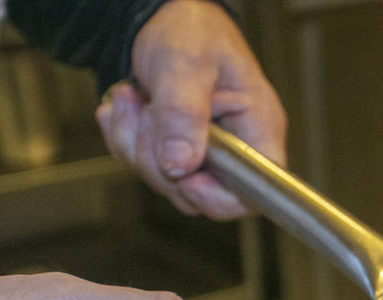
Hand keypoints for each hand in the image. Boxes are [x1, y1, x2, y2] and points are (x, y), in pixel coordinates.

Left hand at [95, 0, 285, 218]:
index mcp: (257, 128)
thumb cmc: (191, 29)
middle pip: (200, 194)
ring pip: (168, 183)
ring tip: (130, 99)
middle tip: (144, 111)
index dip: (218, 198)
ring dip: (136, 145)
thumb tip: (181, 165)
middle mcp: (236, 149)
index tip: (185, 176)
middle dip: (159, 160)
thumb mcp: (185, 63)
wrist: (160, 16)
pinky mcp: (177, 152)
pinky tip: (125, 108)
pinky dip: (126, 141)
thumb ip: (184, 114)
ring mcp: (205, 153)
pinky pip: (148, 168)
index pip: (253, 193)